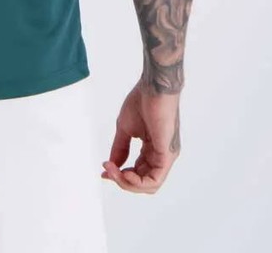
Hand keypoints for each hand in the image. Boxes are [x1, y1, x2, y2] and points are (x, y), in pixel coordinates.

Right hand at [101, 79, 180, 193]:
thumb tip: (112, 165)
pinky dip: (137, 182)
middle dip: (122, 180)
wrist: (153, 86)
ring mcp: (166, 156)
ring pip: (149, 185)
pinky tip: (124, 173)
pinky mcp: (167, 154)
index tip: (104, 171)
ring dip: (127, 183)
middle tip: (107, 170)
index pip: (138, 172)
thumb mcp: (125, 128)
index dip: (121, 175)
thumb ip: (120, 148)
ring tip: (113, 171)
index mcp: (152, 149)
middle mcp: (161, 156)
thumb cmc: (142, 101)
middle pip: (143, 182)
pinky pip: (154, 179)